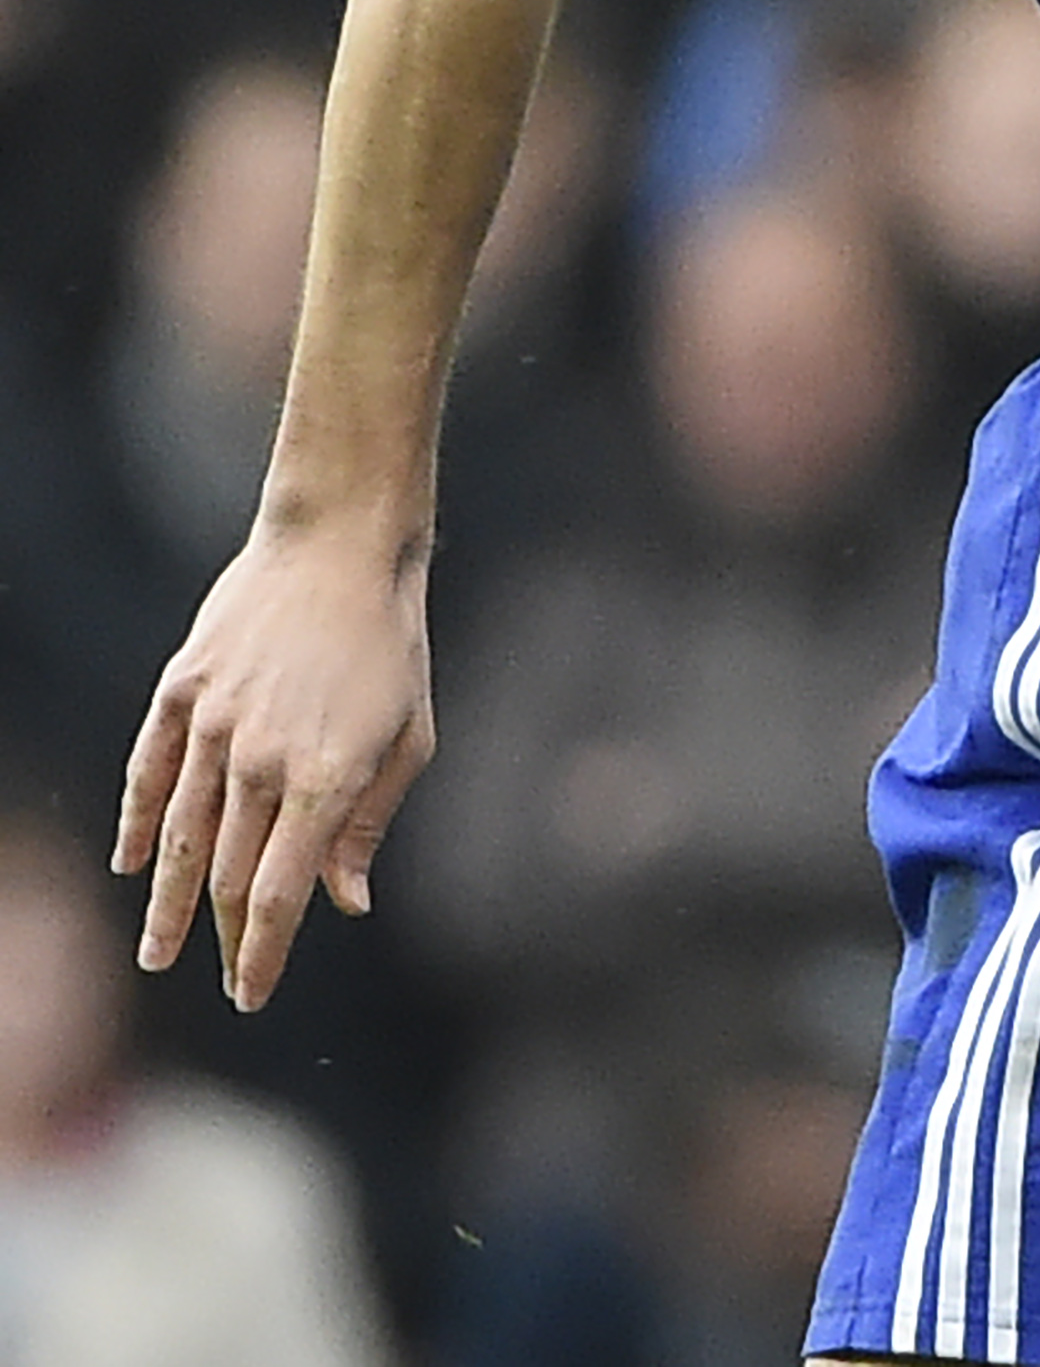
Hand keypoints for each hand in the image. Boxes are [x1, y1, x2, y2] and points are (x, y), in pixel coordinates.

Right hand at [111, 525, 434, 1008]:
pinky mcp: (182, 690)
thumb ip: (370, 822)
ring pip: (182, 837)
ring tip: (158, 953)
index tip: (252, 996)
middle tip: (225, 977)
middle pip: (232, 877)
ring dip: (169, 902)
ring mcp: (215, 724)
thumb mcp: (410, 733)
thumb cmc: (391, 641)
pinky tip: (132, 865)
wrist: (341, 541)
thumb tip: (346, 903)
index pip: (281, 895)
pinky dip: (138, 824)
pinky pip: (149, 773)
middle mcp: (262, 760)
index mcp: (325, 776)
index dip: (264, 955)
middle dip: (229, 938)